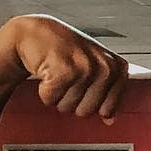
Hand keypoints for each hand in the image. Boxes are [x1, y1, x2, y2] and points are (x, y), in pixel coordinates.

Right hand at [7, 15, 128, 122]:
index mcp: (116, 67)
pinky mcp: (65, 72)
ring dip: (57, 94)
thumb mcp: (91, 67)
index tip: (84, 87)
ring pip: (68, 107)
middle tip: (67, 77)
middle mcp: (105, 67)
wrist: (34, 31)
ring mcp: (86, 68)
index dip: (91, 103)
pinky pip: (51, 99)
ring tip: (57, 72)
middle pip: (87, 111)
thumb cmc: (64, 49)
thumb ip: (105, 92)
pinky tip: (47, 71)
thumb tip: (110, 119)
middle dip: (72, 100)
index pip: (109, 109)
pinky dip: (44, 90)